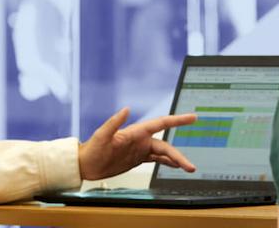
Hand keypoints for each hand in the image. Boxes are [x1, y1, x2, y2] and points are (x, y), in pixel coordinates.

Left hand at [78, 107, 196, 180]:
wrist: (86, 164)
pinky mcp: (136, 159)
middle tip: (191, 165)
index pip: (160, 124)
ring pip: (163, 153)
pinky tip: (175, 166)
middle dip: (179, 154)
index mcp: (135, 132)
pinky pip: (156, 159)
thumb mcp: (102, 136)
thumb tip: (126, 109)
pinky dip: (167, 162)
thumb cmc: (92, 149)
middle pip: (166, 145)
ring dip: (176, 160)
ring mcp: (139, 149)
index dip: (177, 120)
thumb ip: (114, 122)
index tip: (192, 117)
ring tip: (189, 168)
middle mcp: (140, 139)